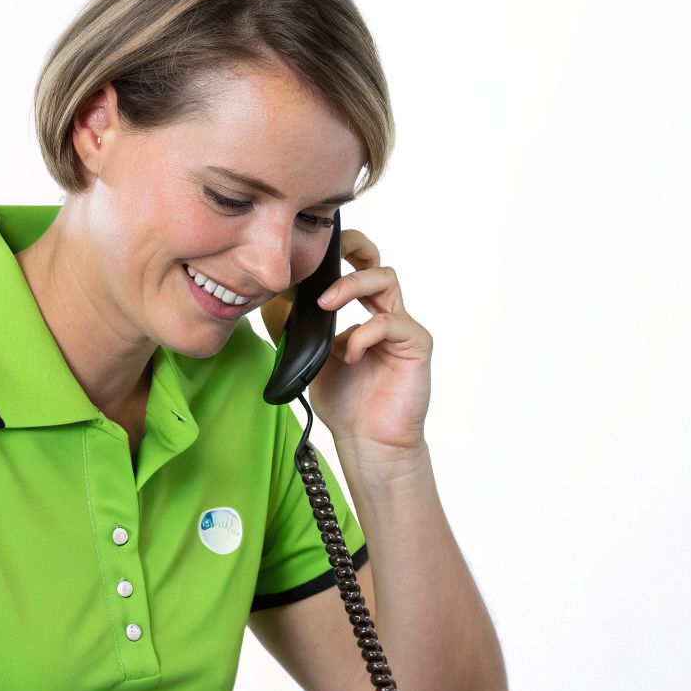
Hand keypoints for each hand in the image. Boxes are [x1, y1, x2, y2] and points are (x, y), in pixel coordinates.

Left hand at [293, 227, 433, 458]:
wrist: (368, 441)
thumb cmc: (345, 403)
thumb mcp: (310, 358)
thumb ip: (298, 328)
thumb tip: (274, 299)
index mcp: (363, 315)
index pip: (358, 269)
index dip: (341, 252)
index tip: (312, 251)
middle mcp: (386, 316)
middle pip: (376, 263)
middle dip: (353, 249)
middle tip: (324, 259)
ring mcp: (402, 329)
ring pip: (386, 280)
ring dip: (352, 285)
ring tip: (326, 304)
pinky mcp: (416, 345)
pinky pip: (390, 323)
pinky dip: (364, 334)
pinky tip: (349, 354)